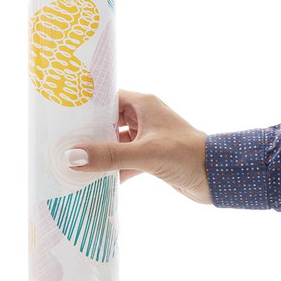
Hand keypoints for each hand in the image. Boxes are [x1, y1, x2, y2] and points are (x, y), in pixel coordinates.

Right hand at [66, 90, 210, 203]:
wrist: (219, 177)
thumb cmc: (187, 155)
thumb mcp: (145, 154)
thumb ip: (109, 156)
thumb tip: (73, 157)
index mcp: (144, 105)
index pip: (107, 98)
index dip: (86, 106)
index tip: (64, 115)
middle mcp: (144, 118)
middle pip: (108, 122)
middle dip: (88, 134)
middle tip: (61, 143)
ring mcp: (147, 139)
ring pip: (115, 144)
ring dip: (99, 155)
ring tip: (72, 163)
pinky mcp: (151, 158)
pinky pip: (125, 161)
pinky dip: (113, 170)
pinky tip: (94, 182)